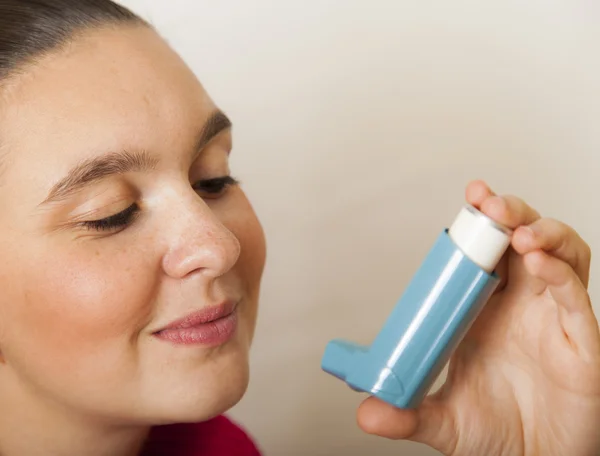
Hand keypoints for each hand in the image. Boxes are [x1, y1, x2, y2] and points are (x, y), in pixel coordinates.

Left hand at [356, 180, 599, 455]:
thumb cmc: (499, 433)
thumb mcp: (444, 420)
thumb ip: (408, 413)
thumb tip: (366, 412)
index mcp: (486, 310)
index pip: (485, 253)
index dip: (478, 225)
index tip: (468, 203)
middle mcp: (522, 305)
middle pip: (523, 239)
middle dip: (510, 213)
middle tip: (488, 204)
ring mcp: (553, 318)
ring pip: (560, 255)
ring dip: (543, 233)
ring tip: (519, 231)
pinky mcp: (582, 340)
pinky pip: (575, 296)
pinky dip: (560, 274)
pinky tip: (539, 263)